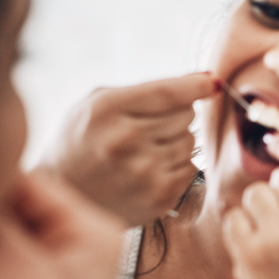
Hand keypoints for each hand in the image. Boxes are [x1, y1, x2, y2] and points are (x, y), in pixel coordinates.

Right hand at [39, 72, 216, 226]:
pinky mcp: (158, 198)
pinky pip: (191, 169)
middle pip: (186, 115)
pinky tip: (150, 170)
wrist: (65, 194)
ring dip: (175, 141)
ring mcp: (143, 172)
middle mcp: (125, 141)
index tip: (214, 82)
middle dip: (176, 115)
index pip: (168, 92)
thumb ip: (146, 89)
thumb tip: (205, 80)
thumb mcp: (98, 103)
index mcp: (106, 110)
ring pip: (190, 141)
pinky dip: (177, 166)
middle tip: (149, 125)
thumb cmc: (85, 139)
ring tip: (144, 150)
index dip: (197, 86)